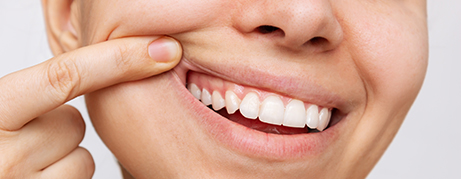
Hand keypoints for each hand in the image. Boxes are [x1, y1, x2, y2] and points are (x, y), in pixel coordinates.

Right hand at [0, 36, 181, 177]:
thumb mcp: (1, 108)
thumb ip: (34, 92)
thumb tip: (99, 67)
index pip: (65, 76)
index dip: (118, 58)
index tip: (161, 49)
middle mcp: (4, 153)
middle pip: (74, 122)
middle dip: (60, 126)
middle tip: (27, 138)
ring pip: (81, 156)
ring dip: (62, 156)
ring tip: (27, 164)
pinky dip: (66, 177)